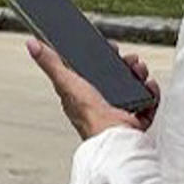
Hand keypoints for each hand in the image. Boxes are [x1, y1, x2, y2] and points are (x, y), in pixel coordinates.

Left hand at [26, 39, 158, 139]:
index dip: (104, 56)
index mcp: (82, 94)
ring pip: (134, 87)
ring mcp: (118, 112)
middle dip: (127, 64)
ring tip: (141, 73)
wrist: (115, 139)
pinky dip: (151, 95)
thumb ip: (51, 63)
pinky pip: (147, 103)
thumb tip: (31, 44)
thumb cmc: (89, 115)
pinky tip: (149, 89)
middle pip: (117, 76)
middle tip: (131, 60)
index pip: (93, 69)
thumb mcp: (67, 82)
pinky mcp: (134, 121)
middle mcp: (100, 103)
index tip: (111, 48)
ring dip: (140, 76)